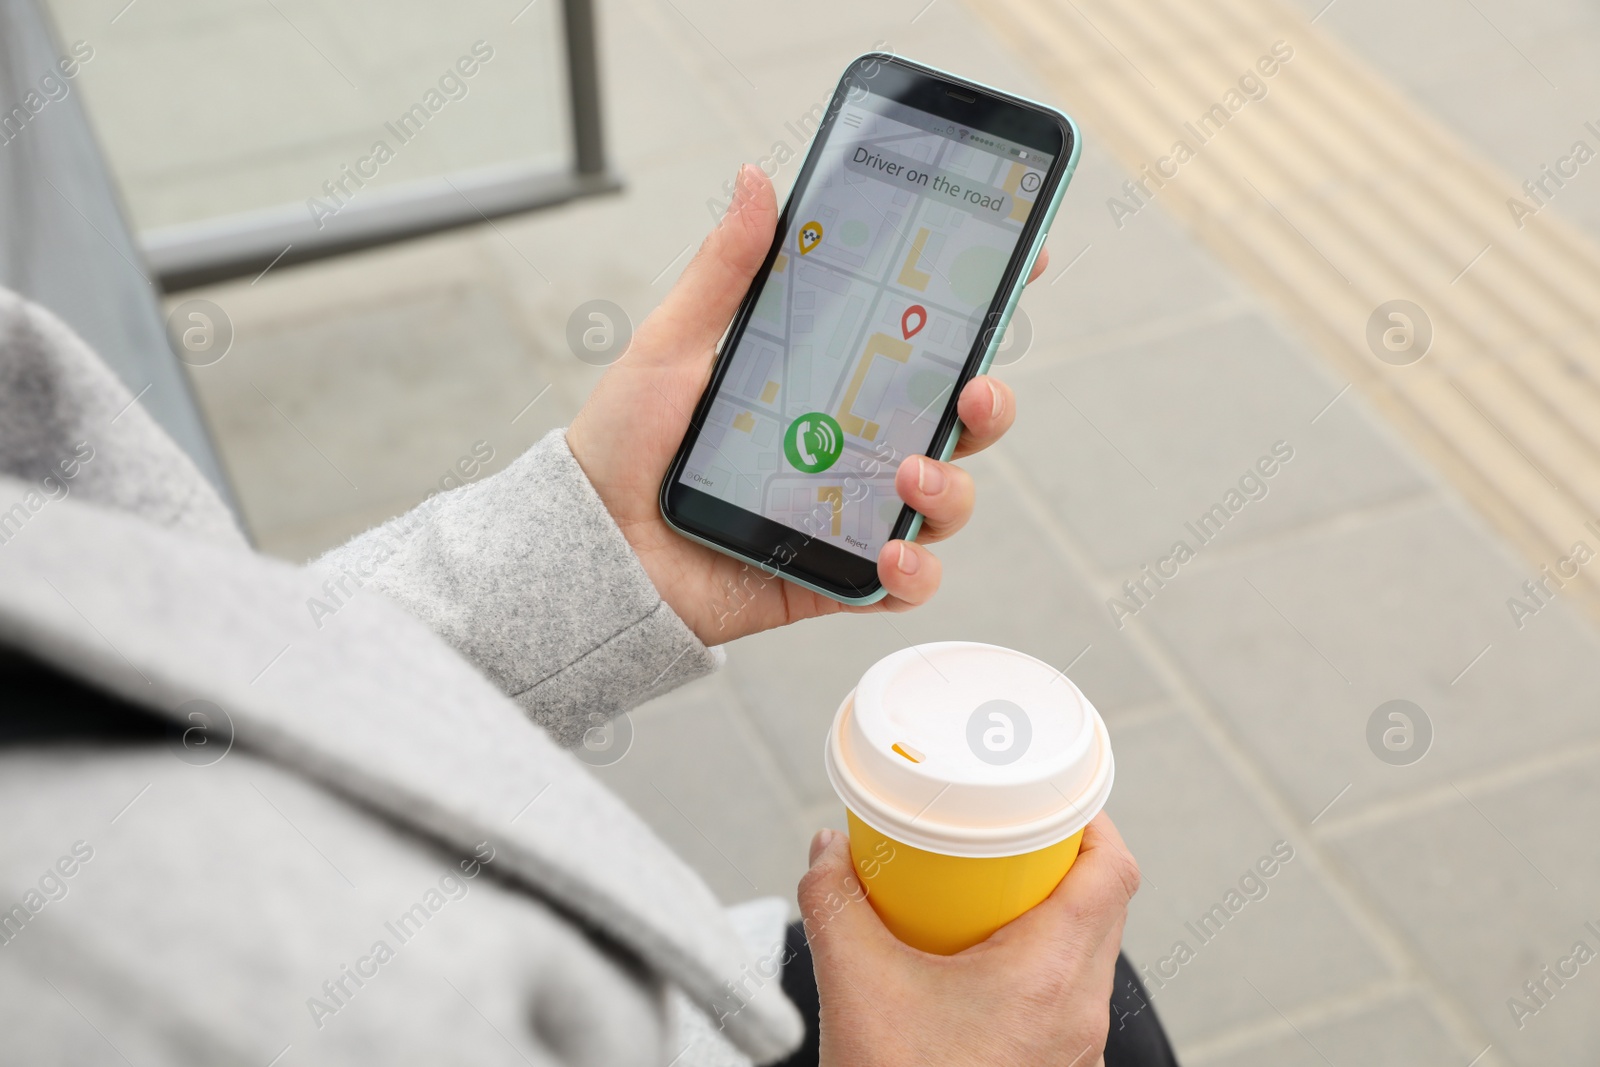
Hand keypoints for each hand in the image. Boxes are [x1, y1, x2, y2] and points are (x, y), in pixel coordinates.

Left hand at [566, 165, 1049, 644]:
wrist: (592, 547)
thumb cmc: (626, 443)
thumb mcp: (674, 343)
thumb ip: (726, 270)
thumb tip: (757, 180)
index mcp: (827, 382)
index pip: (919, 342)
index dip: (977, 307)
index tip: (1019, 263)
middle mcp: (851, 445)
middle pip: (954, 421)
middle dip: (989, 403)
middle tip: (976, 388)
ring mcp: (849, 512)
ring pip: (945, 501)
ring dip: (951, 488)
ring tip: (910, 474)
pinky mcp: (835, 576)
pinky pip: (904, 584)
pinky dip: (915, 574)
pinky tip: (894, 555)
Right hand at [797, 815, 1139, 1066]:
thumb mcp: (855, 984)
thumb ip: (835, 901)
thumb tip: (829, 849)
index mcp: (1052, 975)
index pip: (1112, 870)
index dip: (1089, 819)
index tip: (1051, 795)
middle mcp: (1080, 1012)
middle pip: (1103, 906)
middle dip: (1056, 859)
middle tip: (1005, 835)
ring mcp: (1074, 1050)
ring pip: (1085, 955)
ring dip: (1044, 915)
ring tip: (984, 894)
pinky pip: (1062, 998)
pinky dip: (1031, 964)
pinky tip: (974, 965)